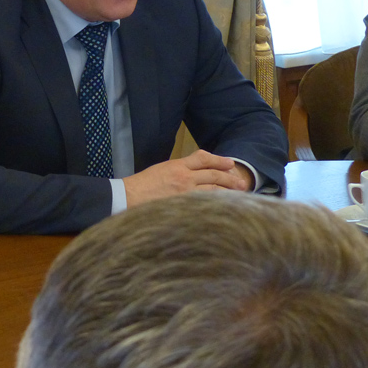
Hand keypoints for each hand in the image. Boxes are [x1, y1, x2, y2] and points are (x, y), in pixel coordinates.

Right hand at [123, 149, 250, 207]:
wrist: (126, 197)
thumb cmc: (140, 185)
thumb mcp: (160, 170)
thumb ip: (179, 171)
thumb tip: (195, 175)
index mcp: (177, 166)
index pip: (203, 159)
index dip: (219, 160)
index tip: (230, 163)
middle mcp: (183, 178)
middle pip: (213, 176)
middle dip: (229, 178)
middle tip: (242, 183)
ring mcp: (184, 194)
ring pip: (212, 191)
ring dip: (227, 193)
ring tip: (238, 196)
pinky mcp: (182, 208)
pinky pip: (204, 205)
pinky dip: (215, 206)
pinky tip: (224, 208)